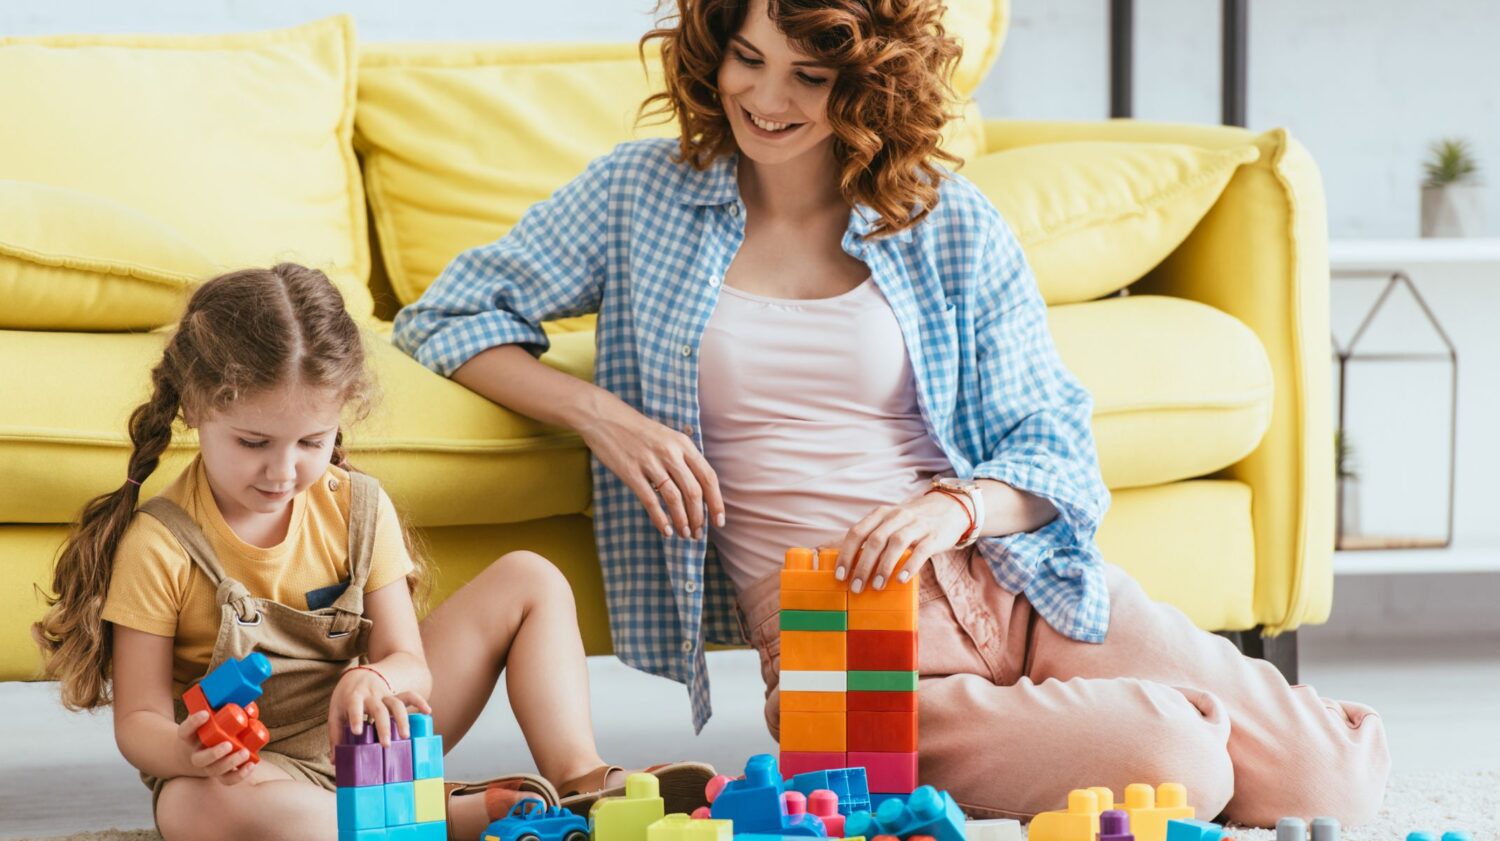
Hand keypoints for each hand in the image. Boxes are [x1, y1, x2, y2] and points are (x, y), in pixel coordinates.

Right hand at [177, 709, 254, 785]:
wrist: (188, 753)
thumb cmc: (202, 729)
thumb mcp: (204, 717)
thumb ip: (218, 706)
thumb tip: (245, 699)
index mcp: (187, 738)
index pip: (185, 731)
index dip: (194, 723)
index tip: (206, 714)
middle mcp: (195, 754)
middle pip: (200, 759)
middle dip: (214, 753)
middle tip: (228, 744)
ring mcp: (206, 766)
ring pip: (214, 771)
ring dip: (230, 763)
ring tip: (245, 752)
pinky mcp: (218, 773)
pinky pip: (227, 779)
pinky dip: (239, 775)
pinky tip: (251, 764)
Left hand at [327, 667, 431, 749]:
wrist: (358, 674)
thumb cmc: (345, 698)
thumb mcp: (335, 713)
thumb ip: (336, 735)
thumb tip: (335, 761)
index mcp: (353, 697)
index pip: (354, 706)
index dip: (356, 717)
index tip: (358, 731)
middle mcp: (371, 695)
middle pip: (379, 709)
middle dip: (383, 726)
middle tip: (386, 744)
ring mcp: (385, 694)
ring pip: (396, 703)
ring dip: (402, 720)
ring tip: (405, 736)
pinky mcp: (395, 695)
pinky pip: (409, 696)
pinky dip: (419, 701)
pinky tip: (427, 711)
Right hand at [577, 392, 724, 540]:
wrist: (606, 418)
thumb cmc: (639, 431)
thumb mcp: (668, 437)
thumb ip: (684, 459)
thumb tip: (699, 491)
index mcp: (683, 444)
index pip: (708, 477)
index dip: (716, 502)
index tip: (719, 521)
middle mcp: (670, 453)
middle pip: (694, 491)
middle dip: (699, 517)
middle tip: (698, 534)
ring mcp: (650, 462)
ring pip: (674, 498)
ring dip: (682, 521)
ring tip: (684, 535)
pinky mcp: (631, 472)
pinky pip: (650, 500)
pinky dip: (660, 518)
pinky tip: (665, 530)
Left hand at [834, 492, 970, 592]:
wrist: (949, 509)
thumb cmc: (911, 523)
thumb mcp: (890, 523)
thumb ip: (873, 538)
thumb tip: (849, 566)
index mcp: (881, 514)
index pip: (857, 532)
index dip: (846, 554)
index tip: (840, 575)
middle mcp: (897, 516)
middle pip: (875, 540)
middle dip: (863, 565)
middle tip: (856, 587)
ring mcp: (916, 525)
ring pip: (896, 543)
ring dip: (884, 566)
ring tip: (876, 586)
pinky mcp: (934, 535)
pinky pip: (921, 550)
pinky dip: (909, 565)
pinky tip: (901, 579)